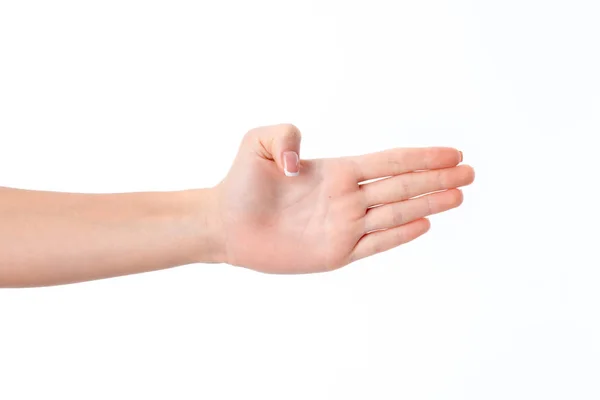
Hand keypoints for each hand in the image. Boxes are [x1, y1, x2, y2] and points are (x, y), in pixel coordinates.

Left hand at [214, 124, 473, 272]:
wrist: (226, 224)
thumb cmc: (242, 182)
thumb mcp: (258, 142)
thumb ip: (284, 135)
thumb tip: (301, 163)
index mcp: (336, 171)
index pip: (389, 161)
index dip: (422, 157)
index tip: (453, 153)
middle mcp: (347, 198)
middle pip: (402, 186)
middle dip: (437, 179)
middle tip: (470, 172)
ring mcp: (344, 226)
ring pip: (396, 213)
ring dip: (429, 204)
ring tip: (459, 195)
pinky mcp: (335, 253)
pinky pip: (375, 244)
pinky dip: (400, 235)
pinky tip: (424, 224)